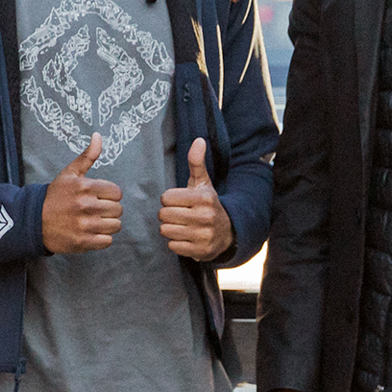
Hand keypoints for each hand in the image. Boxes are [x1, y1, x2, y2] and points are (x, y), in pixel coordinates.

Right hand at [41, 134, 120, 253]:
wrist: (33, 220)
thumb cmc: (55, 196)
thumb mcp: (69, 173)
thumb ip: (87, 156)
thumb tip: (98, 135)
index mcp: (84, 187)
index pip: (117, 193)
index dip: (110, 195)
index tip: (99, 197)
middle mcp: (86, 206)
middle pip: (118, 210)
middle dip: (109, 210)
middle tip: (96, 210)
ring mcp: (84, 225)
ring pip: (115, 226)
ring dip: (107, 224)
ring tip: (94, 221)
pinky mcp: (82, 242)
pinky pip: (107, 241)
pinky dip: (101, 238)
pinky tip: (90, 232)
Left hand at [159, 137, 233, 261]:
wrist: (227, 232)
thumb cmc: (207, 204)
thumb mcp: (203, 183)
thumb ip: (196, 162)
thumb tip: (199, 140)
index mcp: (204, 198)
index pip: (166, 198)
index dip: (168, 199)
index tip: (178, 201)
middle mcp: (205, 216)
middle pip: (163, 215)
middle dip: (167, 214)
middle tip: (178, 214)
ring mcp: (204, 235)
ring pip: (166, 231)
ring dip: (169, 228)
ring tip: (181, 225)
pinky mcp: (201, 251)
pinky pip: (172, 246)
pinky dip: (175, 242)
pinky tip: (185, 237)